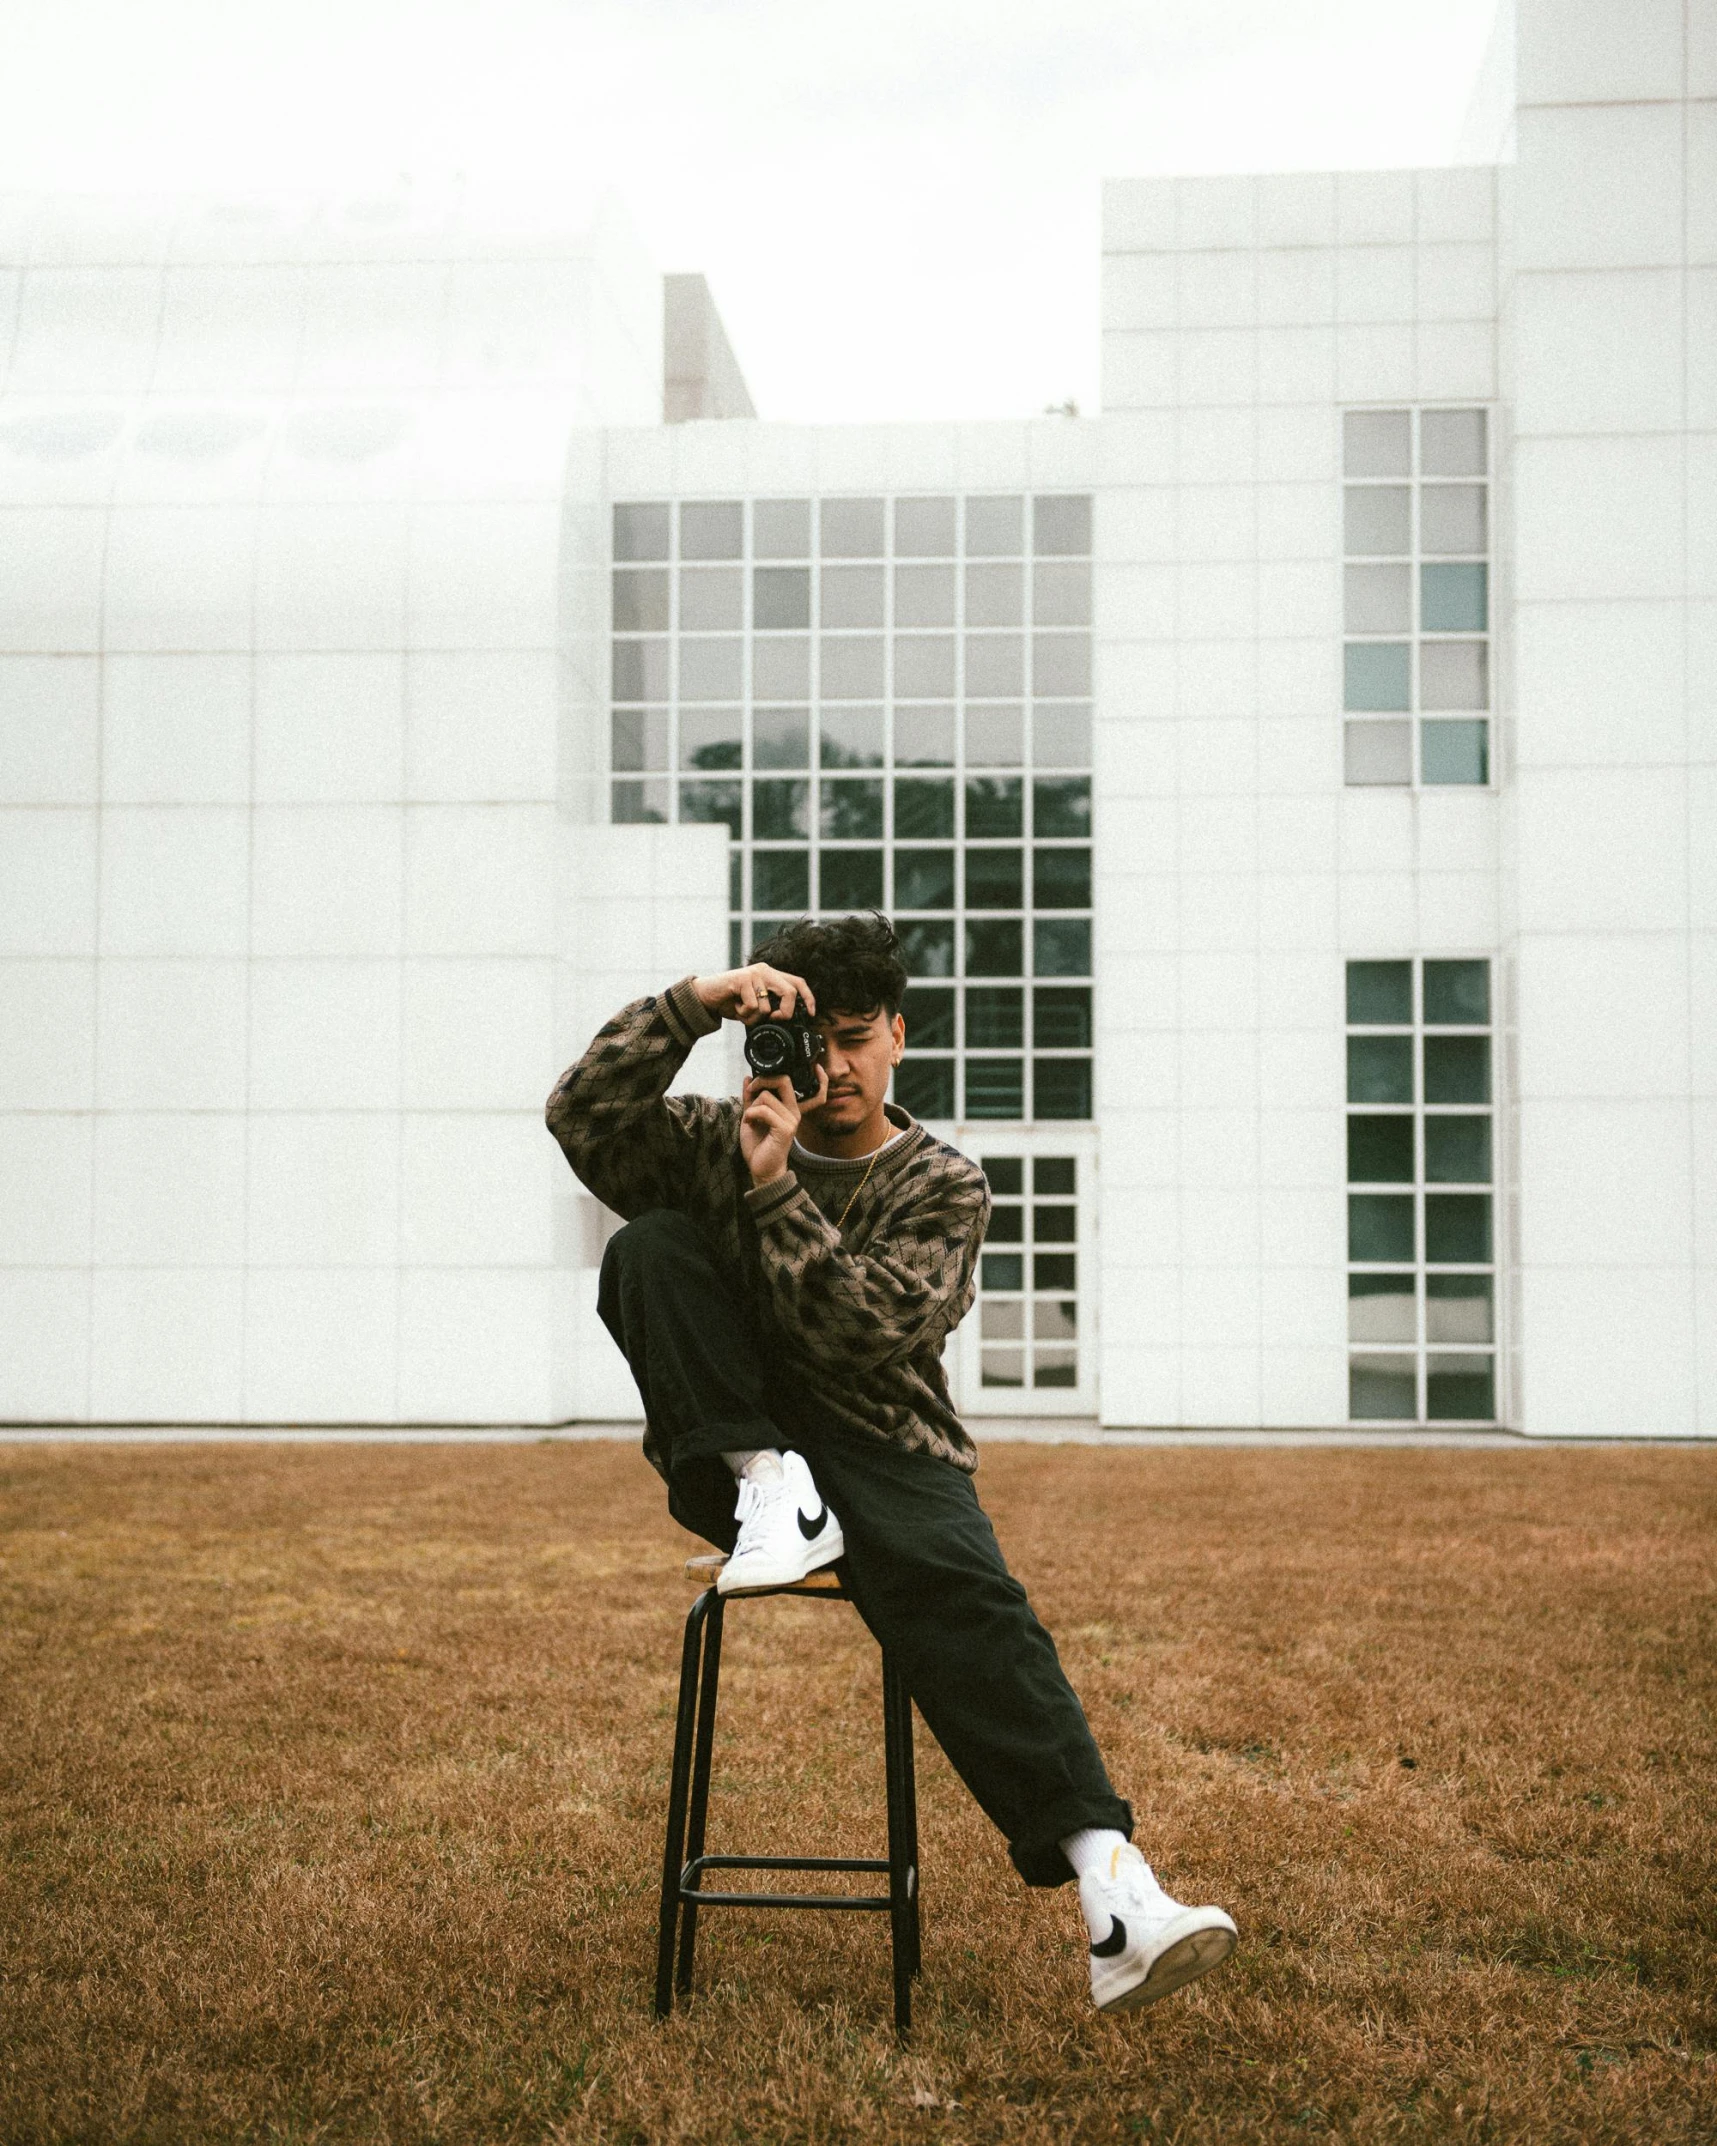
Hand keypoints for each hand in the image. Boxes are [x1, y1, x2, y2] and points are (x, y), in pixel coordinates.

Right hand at [692, 962, 815, 1026]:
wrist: (705, 996)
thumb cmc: (730, 1001)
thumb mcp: (755, 1005)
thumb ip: (770, 1008)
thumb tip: (786, 1021)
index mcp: (771, 975)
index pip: (798, 982)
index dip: (809, 998)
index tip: (812, 1013)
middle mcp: (765, 971)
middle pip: (790, 992)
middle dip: (785, 1012)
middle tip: (772, 1020)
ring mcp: (754, 974)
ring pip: (768, 1005)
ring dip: (754, 1018)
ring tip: (742, 1012)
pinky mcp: (742, 979)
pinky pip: (752, 1006)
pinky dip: (743, 1014)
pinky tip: (734, 1007)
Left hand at [740, 1061, 827, 1185]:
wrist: (760, 1169)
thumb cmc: (758, 1145)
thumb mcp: (751, 1116)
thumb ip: (751, 1097)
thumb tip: (748, 1076)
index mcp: (790, 1108)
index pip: (813, 1090)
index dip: (820, 1078)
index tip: (815, 1067)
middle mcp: (794, 1112)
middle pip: (784, 1081)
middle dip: (763, 1080)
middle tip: (751, 1089)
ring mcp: (792, 1120)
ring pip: (767, 1096)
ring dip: (751, 1106)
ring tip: (749, 1119)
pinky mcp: (785, 1128)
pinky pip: (765, 1110)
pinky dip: (751, 1114)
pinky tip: (749, 1123)